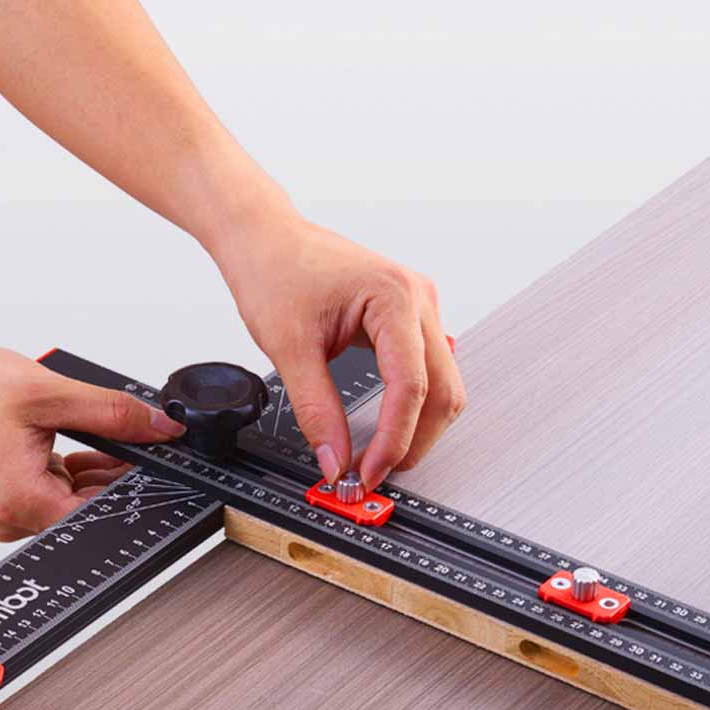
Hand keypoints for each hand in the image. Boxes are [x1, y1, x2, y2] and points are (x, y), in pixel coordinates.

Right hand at [0, 338, 185, 540]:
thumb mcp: (49, 394)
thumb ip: (113, 414)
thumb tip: (160, 428)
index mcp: (21, 502)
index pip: (103, 512)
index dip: (137, 487)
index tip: (160, 463)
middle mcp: (12, 517)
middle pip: (91, 507)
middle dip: (120, 473)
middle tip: (136, 438)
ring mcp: (7, 509)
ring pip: (76, 497)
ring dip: (97, 468)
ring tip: (99, 432)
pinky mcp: (4, 495)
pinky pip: (55, 489)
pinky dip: (73, 468)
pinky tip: (78, 441)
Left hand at [209, 211, 466, 489]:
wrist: (265, 238)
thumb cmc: (275, 269)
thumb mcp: (289, 348)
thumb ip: (316, 411)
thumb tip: (335, 460)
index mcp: (394, 297)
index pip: (411, 387)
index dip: (393, 440)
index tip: (368, 472)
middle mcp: (418, 299)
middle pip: (442, 392)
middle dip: (414, 440)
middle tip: (375, 472)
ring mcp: (420, 307)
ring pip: (444, 386)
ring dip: (419, 427)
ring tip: (381, 455)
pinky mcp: (411, 318)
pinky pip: (430, 371)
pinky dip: (414, 406)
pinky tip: (390, 425)